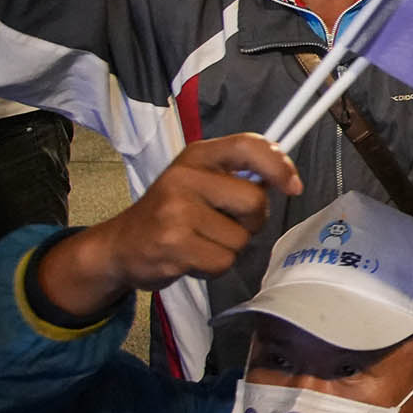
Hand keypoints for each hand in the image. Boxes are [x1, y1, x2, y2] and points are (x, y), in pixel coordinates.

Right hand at [36, 134, 301, 316]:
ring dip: (228, 248)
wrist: (120, 246)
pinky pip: (223, 262)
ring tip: (199, 241)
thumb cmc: (169, 213)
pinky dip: (214, 266)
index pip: (248, 145)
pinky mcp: (174, 245)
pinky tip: (191, 257)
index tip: (293, 185)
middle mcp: (185, 177)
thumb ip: (237, 174)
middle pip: (255, 202)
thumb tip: (286, 179)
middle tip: (224, 224)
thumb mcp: (198, 179)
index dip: (278, 164)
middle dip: (251, 221)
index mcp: (196, 155)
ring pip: (241, 238)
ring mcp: (177, 212)